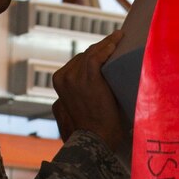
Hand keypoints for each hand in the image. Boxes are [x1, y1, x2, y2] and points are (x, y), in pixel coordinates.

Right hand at [54, 31, 127, 151]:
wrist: (96, 141)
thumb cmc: (93, 129)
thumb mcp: (82, 106)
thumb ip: (83, 91)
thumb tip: (98, 84)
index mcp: (60, 82)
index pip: (78, 61)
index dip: (94, 54)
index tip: (106, 48)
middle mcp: (64, 78)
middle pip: (84, 55)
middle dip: (100, 48)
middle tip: (115, 41)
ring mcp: (74, 77)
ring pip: (92, 53)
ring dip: (106, 43)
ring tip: (118, 38)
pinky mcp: (88, 79)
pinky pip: (97, 56)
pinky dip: (107, 47)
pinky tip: (117, 42)